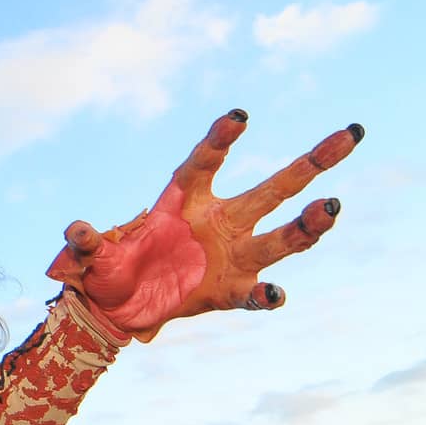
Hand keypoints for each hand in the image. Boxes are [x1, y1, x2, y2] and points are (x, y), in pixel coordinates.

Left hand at [46, 109, 362, 341]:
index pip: (206, 162)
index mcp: (184, 199)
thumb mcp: (90, 256)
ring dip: (306, 224)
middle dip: (312, 162)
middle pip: (272, 188)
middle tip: (350, 133)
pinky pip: (255, 294)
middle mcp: (219, 221)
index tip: (239, 115)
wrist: (118, 309)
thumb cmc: (108, 268)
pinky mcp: (231, 292)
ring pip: (281, 237)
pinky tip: (276, 294)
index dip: (221, 139)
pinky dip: (265, 296)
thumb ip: (86, 242)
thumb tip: (75, 230)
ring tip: (331, 207)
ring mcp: (232, 256)